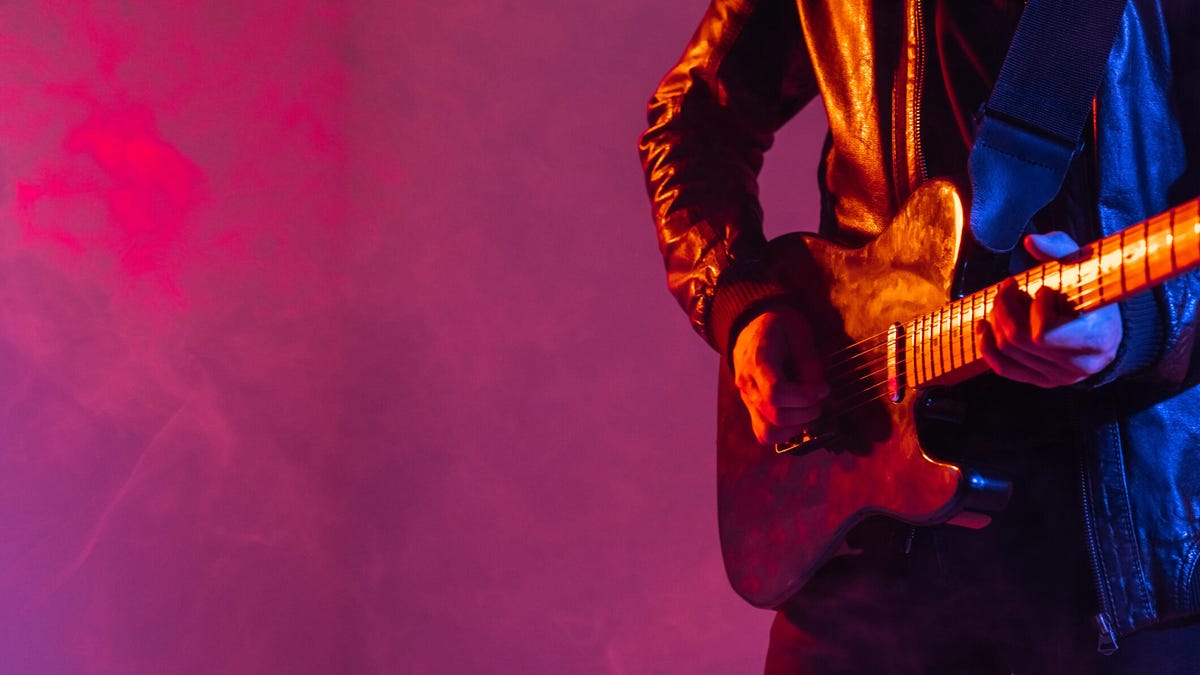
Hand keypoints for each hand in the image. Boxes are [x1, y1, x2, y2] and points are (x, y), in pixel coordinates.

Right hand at [732, 305, 829, 444]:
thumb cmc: (778, 326)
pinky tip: (800, 417)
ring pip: (768, 433)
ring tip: (810, 410)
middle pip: (776, 417)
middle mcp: (747, 385)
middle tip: (821, 399)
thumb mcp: (798, 330)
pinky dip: (786, 433)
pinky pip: (765, 434)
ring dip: (797, 427)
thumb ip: (809, 360)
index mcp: (757, 361)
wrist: (751, 327)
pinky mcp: (752, 410)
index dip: (805, 397)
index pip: (776, 393)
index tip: (824, 389)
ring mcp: (747, 400)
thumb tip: (820, 391)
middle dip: (807, 413)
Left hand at [975, 231, 1121, 386]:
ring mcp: (1059, 377)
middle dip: (1004, 307)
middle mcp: (1078, 365)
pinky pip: (1002, 368)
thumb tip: (1030, 242)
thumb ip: (1060, 249)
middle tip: (1008, 286)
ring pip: (1007, 351)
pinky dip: (987, 345)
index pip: (1043, 333)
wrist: (1106, 325)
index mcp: (1096, 338)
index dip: (1036, 308)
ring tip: (1004, 301)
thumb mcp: (1084, 264)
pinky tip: (984, 326)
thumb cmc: (1093, 290)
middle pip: (1018, 340)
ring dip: (996, 320)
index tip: (1044, 289)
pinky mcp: (1042, 381)